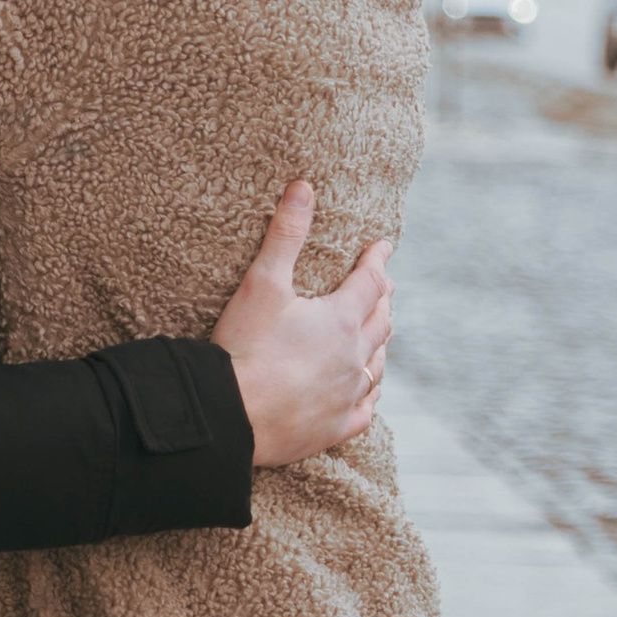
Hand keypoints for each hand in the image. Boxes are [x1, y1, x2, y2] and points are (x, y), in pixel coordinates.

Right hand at [210, 183, 393, 467]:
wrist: (231, 416)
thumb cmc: (245, 348)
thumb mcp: (262, 283)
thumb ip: (285, 235)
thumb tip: (304, 187)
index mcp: (340, 319)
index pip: (369, 281)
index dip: (376, 259)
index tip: (383, 246)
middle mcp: (353, 357)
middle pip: (380, 323)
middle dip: (383, 300)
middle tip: (385, 288)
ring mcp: (346, 395)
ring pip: (376, 365)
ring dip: (381, 346)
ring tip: (382, 334)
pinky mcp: (334, 428)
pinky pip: (365, 410)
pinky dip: (371, 395)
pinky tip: (370, 391)